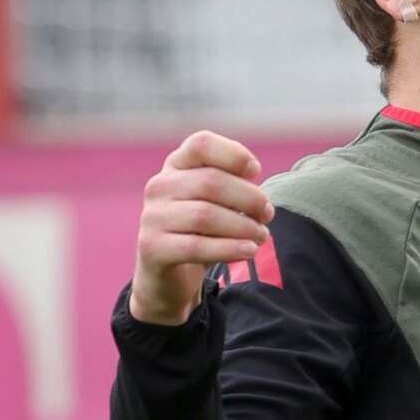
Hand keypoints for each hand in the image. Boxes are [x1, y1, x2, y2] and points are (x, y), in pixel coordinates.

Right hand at [130, 131, 275, 325]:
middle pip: (211, 182)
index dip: (234, 154)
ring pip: (205, 216)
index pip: (202, 144)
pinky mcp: (152, 248)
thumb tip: (260, 200)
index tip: (256, 172)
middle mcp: (159, 186)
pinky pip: (196, 246)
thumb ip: (233, 188)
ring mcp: (152, 217)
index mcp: (176, 166)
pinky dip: (229, 248)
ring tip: (262, 236)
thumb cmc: (200, 231)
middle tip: (267, 215)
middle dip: (249, 198)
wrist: (169, 275)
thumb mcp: (215, 202)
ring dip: (243, 226)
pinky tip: (250, 250)